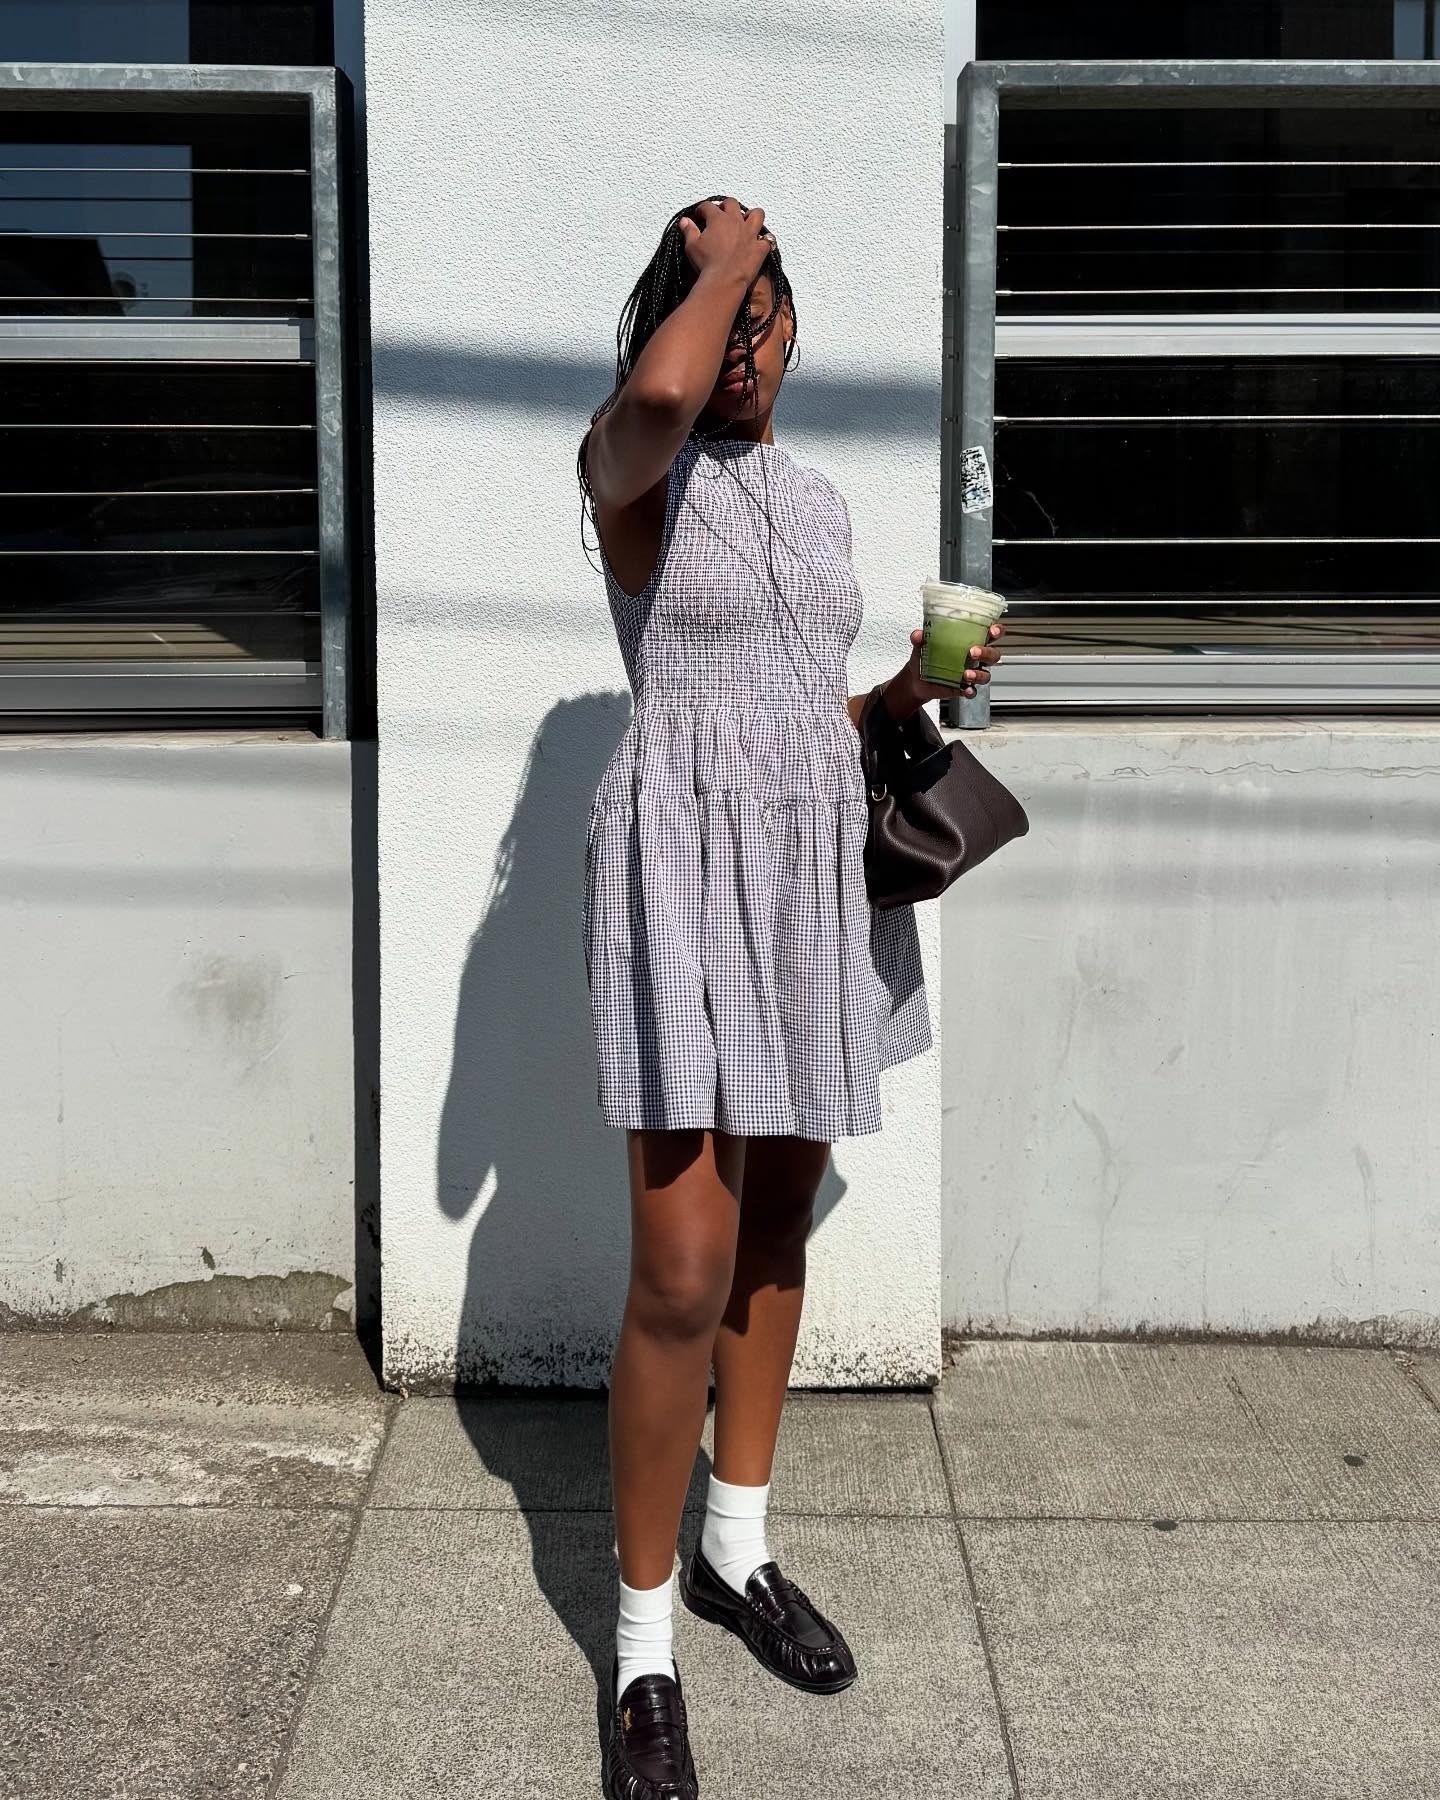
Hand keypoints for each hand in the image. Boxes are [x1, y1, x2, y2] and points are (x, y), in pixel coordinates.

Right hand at [678, 196, 772, 288]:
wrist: (723, 280)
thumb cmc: (706, 263)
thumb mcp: (692, 246)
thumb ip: (689, 231)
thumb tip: (684, 221)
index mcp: (718, 219)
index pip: (708, 206)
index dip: (702, 209)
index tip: (699, 215)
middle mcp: (736, 221)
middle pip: (733, 203)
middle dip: (726, 206)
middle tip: (721, 215)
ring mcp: (750, 234)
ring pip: (757, 214)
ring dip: (752, 216)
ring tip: (746, 221)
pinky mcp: (759, 249)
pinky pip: (767, 240)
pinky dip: (763, 241)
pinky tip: (758, 244)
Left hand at [884, 621, 1004, 718]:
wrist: (916, 679)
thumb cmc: (926, 656)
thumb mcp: (922, 645)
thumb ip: (921, 639)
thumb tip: (917, 635)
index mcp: (970, 642)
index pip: (990, 635)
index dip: (996, 631)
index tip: (993, 631)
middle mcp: (975, 658)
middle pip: (993, 655)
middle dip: (986, 653)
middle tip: (972, 652)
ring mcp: (971, 674)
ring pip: (986, 675)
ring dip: (979, 674)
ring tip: (966, 674)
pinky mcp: (964, 688)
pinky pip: (973, 691)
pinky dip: (971, 691)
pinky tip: (965, 690)